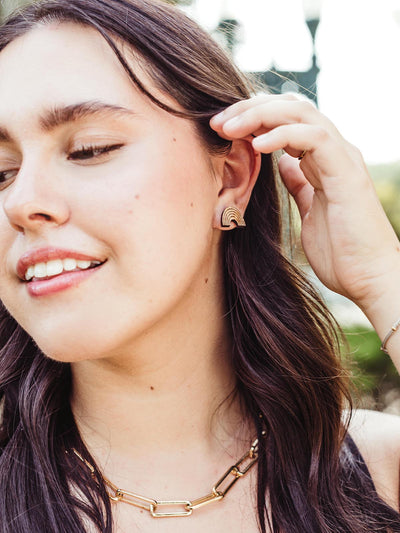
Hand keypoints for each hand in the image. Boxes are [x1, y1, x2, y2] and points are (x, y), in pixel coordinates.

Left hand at [210, 94, 399, 316]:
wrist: (369, 278)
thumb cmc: (340, 252)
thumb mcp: (309, 210)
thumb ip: (299, 183)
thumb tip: (283, 164)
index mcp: (323, 159)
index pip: (287, 119)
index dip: (253, 118)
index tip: (221, 129)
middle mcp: (335, 152)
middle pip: (291, 108)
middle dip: (250, 109)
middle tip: (218, 122)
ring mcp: (343, 159)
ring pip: (302, 114)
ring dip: (260, 116)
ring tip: (229, 128)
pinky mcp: (347, 173)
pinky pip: (314, 139)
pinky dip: (283, 136)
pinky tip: (256, 146)